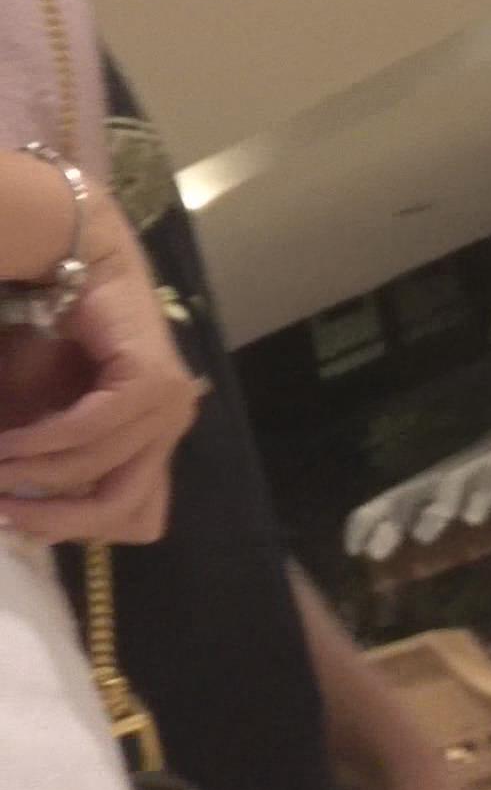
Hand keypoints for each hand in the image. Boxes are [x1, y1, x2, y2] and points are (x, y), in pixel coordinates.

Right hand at [0, 201, 205, 542]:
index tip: (26, 524)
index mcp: (159, 439)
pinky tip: (6, 446)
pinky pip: (90, 431)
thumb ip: (52, 462)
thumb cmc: (59, 333)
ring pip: (97, 469)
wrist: (76, 261)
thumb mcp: (52, 414)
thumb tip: (20, 515)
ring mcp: (170, 406)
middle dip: (56, 520)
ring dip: (33, 475)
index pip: (140, 518)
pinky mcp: (152, 384)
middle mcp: (174, 427)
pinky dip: (42, 442)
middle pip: (124, 509)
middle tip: (3, 516)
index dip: (81, 528)